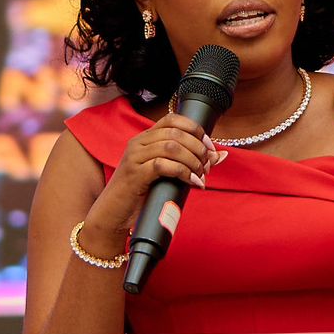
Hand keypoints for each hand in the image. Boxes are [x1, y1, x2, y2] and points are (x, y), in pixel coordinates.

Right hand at [82, 112, 228, 240]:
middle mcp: (138, 143)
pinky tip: (192, 182)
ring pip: (171, 147)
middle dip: (198, 148)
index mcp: (145, 139)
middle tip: (206, 167)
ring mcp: (134, 157)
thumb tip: (221, 155)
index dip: (195, 130)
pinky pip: (163, 165)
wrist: (112, 214)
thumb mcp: (168, 175)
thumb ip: (191, 163)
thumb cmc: (140, 194)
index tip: (209, 147)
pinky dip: (183, 172)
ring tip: (200, 176)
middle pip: (176, 133)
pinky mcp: (135, 174)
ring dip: (192, 161)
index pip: (173, 120)